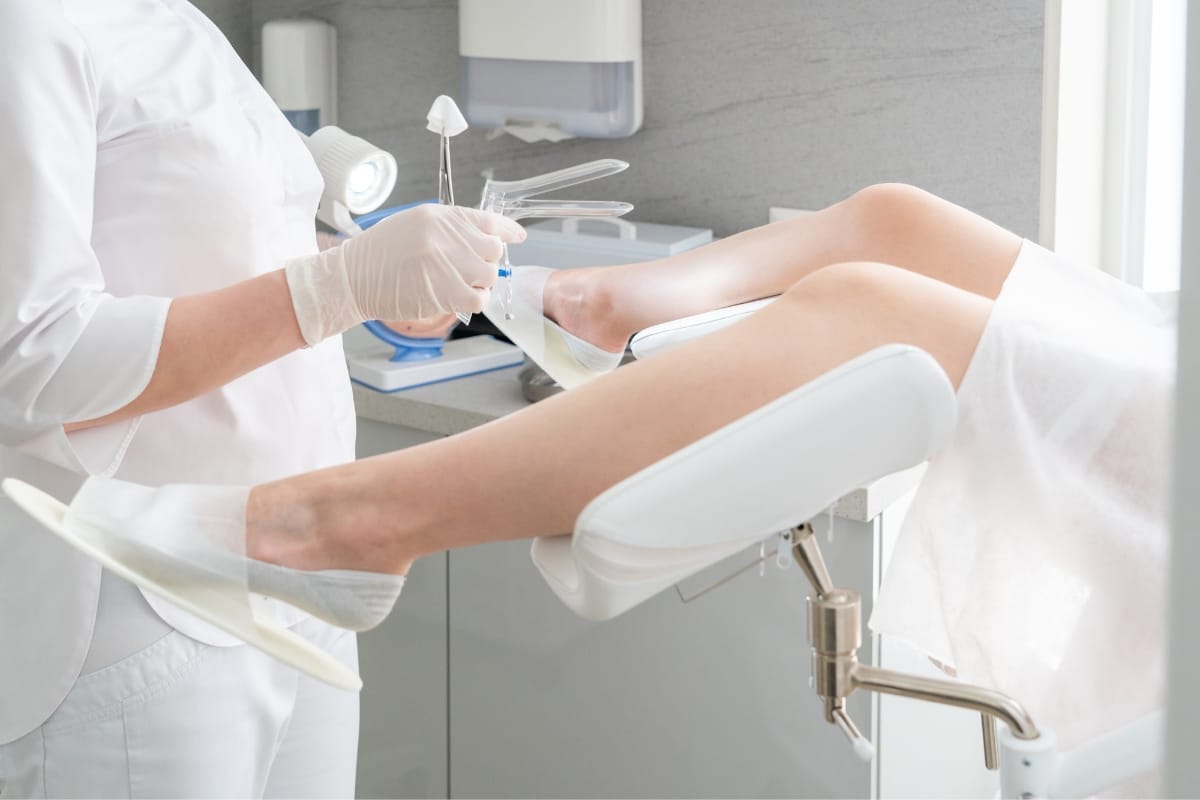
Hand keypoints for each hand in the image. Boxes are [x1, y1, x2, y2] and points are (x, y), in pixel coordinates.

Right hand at [285, 205, 524, 345]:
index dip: (506, 230)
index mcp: (439, 216)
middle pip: (493, 250)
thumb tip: (482, 238)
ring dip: (480, 283)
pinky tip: (462, 298)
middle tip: (471, 269)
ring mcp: (447, 263)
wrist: (353, 277)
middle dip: (487, 261)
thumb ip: (448, 229)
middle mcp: (447, 236)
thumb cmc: (380, 254)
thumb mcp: (414, 225)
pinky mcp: (445, 291)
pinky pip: (479, 298)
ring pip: (489, 274)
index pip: (487, 219)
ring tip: (460, 285)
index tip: (516, 236)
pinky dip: (475, 300)